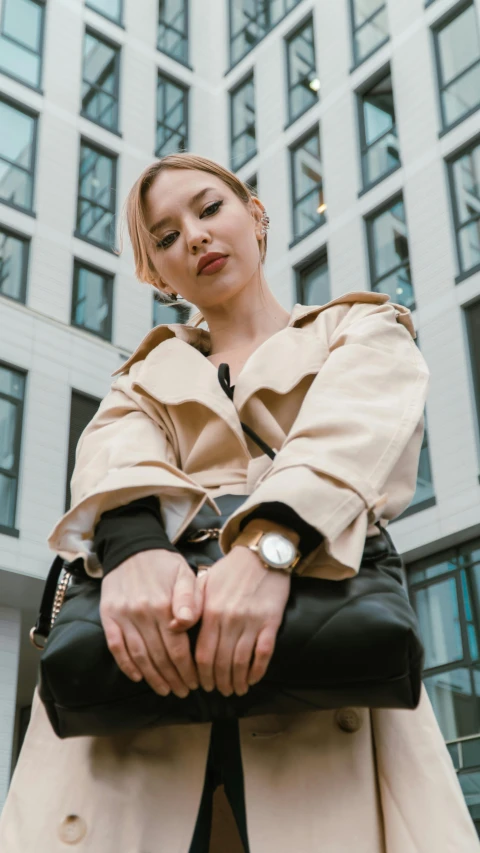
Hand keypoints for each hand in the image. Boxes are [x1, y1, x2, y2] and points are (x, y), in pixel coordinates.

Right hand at [100, 549, 202, 697]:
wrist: (132, 547)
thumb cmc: (164, 564)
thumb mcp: (185, 575)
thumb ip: (190, 600)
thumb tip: (186, 624)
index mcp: (164, 604)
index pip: (177, 648)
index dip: (187, 669)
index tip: (195, 682)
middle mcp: (142, 613)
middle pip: (159, 656)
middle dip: (173, 678)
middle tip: (183, 691)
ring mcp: (123, 616)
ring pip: (138, 655)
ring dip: (152, 677)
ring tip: (164, 690)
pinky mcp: (108, 616)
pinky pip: (116, 646)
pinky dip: (126, 665)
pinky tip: (137, 677)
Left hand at [194, 546, 290, 696]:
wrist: (262, 554)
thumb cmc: (230, 571)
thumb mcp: (203, 583)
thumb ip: (189, 606)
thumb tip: (172, 628)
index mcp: (210, 611)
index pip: (202, 653)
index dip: (201, 674)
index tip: (201, 684)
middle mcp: (229, 619)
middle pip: (220, 662)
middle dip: (218, 682)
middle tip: (219, 691)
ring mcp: (251, 622)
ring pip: (241, 662)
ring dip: (237, 681)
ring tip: (235, 690)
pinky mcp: (271, 622)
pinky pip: (263, 653)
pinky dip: (257, 671)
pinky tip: (252, 680)